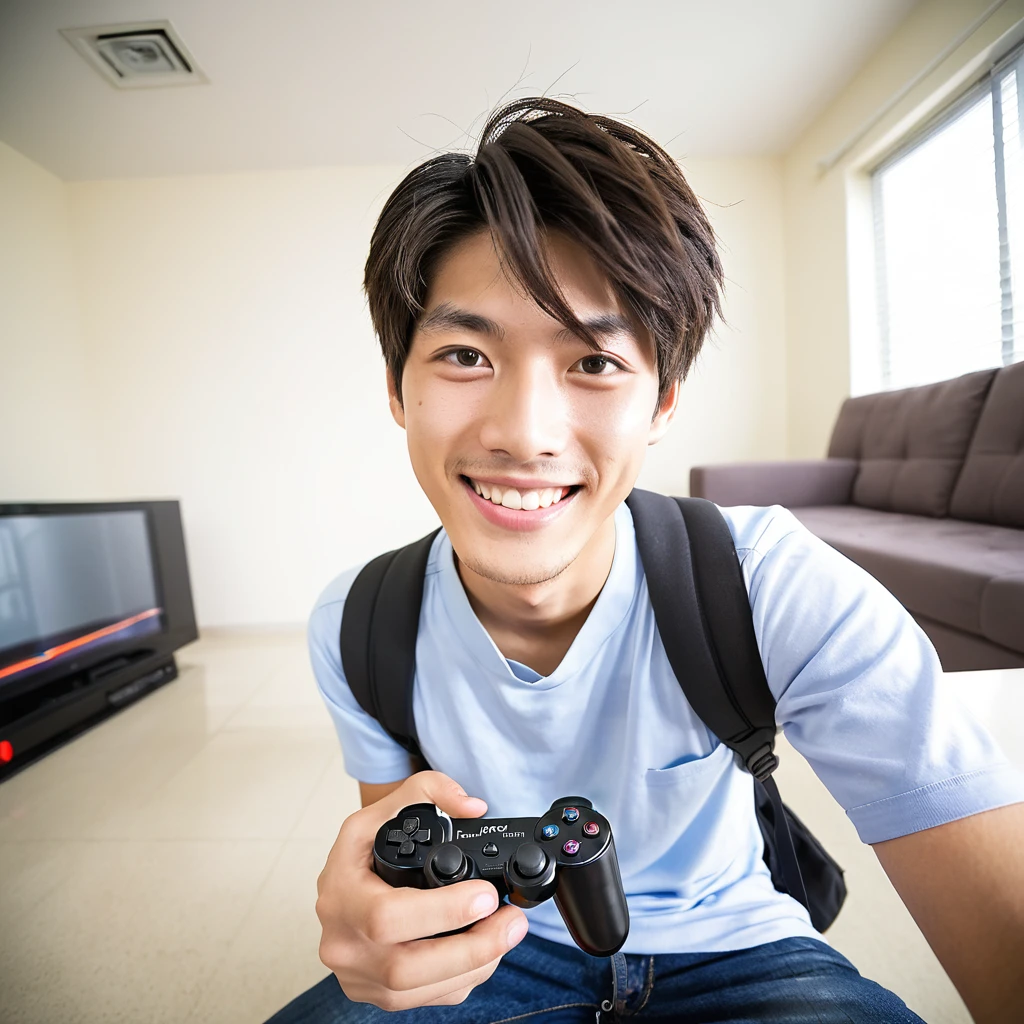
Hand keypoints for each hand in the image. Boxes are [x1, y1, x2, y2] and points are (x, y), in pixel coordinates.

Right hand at [315, 771, 529, 1009]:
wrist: (348, 880)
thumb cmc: (368, 846)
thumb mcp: (391, 804)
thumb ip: (433, 789)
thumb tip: (473, 808)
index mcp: (340, 891)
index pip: (385, 916)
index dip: (441, 912)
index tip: (486, 894)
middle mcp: (341, 941)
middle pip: (404, 967)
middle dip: (471, 949)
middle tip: (511, 922)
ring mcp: (356, 974)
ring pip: (416, 992)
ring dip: (473, 966)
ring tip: (506, 934)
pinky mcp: (374, 993)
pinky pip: (422, 1000)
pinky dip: (460, 980)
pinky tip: (483, 953)